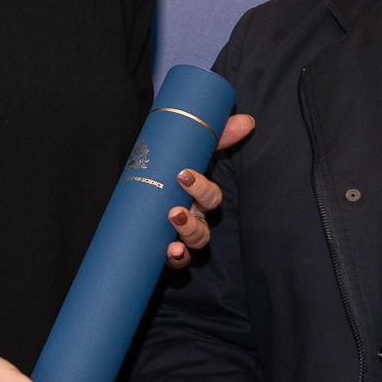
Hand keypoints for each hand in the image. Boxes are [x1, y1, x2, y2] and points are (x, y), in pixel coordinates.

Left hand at [165, 114, 256, 266]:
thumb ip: (217, 136)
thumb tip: (248, 120)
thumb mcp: (188, 153)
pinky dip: (177, 258)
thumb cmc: (167, 171)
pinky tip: (170, 252)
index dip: (201, 189)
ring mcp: (181, 236)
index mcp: (198, 197)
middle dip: (192, 221)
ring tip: (169, 232)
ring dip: (185, 237)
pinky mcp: (163, 250)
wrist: (132, 194)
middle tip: (174, 211)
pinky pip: (178, 260)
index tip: (183, 175)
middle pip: (204, 226)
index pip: (211, 197)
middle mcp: (195, 219)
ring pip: (194, 243)